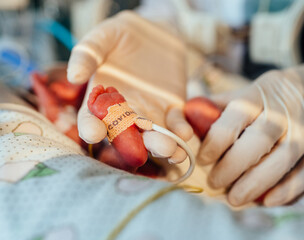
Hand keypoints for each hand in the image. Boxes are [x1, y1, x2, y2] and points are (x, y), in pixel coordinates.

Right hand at [67, 11, 192, 161]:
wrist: (156, 33)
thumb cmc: (123, 34)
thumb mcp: (103, 37)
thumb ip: (88, 54)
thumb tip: (74, 75)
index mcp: (101, 100)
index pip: (92, 118)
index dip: (91, 127)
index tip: (94, 133)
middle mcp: (124, 112)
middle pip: (126, 134)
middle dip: (133, 145)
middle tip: (139, 155)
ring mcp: (149, 113)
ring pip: (153, 135)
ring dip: (161, 146)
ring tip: (170, 151)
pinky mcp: (171, 109)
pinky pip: (175, 123)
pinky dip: (180, 130)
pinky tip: (184, 135)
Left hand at [198, 60, 303, 205]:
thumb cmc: (281, 93)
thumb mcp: (253, 88)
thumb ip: (223, 103)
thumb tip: (190, 114)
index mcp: (260, 93)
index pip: (234, 117)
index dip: (215, 141)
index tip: (203, 159)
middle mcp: (285, 110)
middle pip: (256, 141)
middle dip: (232, 166)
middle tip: (214, 183)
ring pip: (281, 159)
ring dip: (255, 183)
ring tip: (234, 198)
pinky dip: (288, 189)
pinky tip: (268, 201)